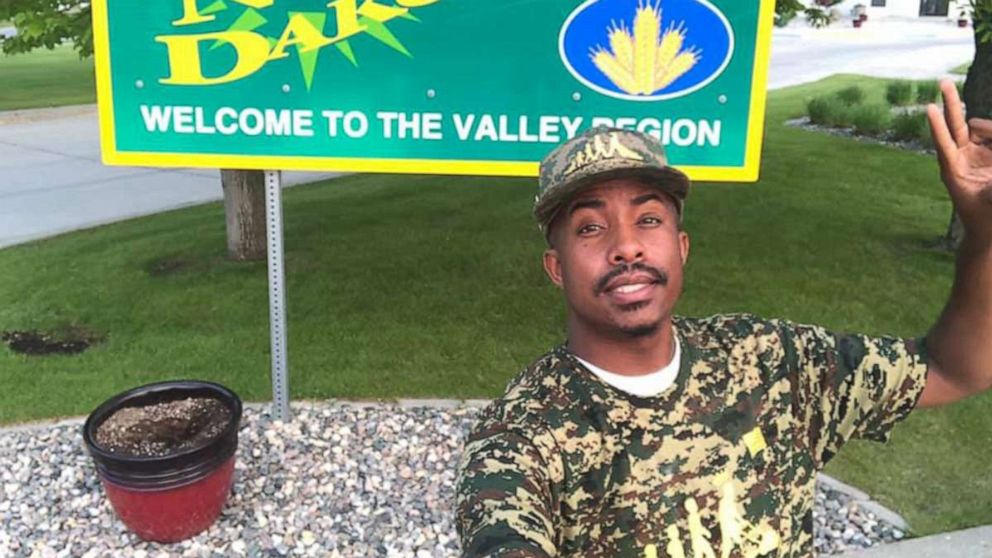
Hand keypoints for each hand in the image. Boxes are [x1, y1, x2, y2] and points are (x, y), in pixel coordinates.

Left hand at [927, 79, 991, 243]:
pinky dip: (991, 132)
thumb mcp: (990, 201)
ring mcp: (972, 154)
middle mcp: (959, 159)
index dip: (937, 126)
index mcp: (953, 171)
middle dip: (951, 103)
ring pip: (978, 129)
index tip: (929, 108)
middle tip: (943, 81)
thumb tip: (991, 176)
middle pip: (955, 125)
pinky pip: (990, 135)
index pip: (944, 143)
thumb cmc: (985, 218)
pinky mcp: (984, 153)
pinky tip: (988, 158)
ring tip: (979, 145)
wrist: (987, 228)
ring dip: (989, 128)